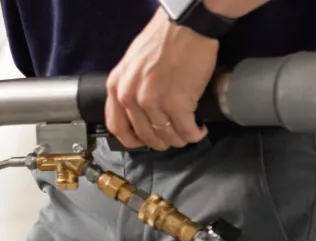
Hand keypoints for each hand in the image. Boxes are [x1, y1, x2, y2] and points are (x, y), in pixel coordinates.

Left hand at [106, 9, 218, 150]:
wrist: (186, 24)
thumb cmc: (162, 38)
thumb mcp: (131, 63)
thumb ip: (129, 86)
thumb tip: (136, 108)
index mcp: (116, 87)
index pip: (117, 126)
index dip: (131, 139)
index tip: (142, 141)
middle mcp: (130, 97)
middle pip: (143, 135)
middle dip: (159, 141)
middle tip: (170, 139)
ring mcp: (153, 102)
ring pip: (165, 135)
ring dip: (178, 139)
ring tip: (187, 134)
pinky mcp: (178, 103)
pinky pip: (185, 129)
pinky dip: (194, 134)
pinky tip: (198, 129)